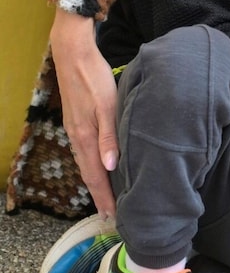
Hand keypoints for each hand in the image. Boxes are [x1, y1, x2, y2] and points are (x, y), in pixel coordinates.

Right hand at [49, 7, 117, 219]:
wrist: (73, 55)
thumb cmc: (94, 77)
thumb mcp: (107, 104)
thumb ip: (109, 135)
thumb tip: (111, 165)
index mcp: (85, 136)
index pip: (96, 175)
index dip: (105, 197)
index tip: (114, 217)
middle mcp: (77, 137)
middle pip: (89, 174)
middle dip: (100, 196)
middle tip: (112, 216)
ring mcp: (75, 130)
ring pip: (85, 163)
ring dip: (96, 182)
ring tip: (107, 198)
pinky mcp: (76, 122)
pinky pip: (84, 152)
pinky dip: (92, 166)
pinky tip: (100, 166)